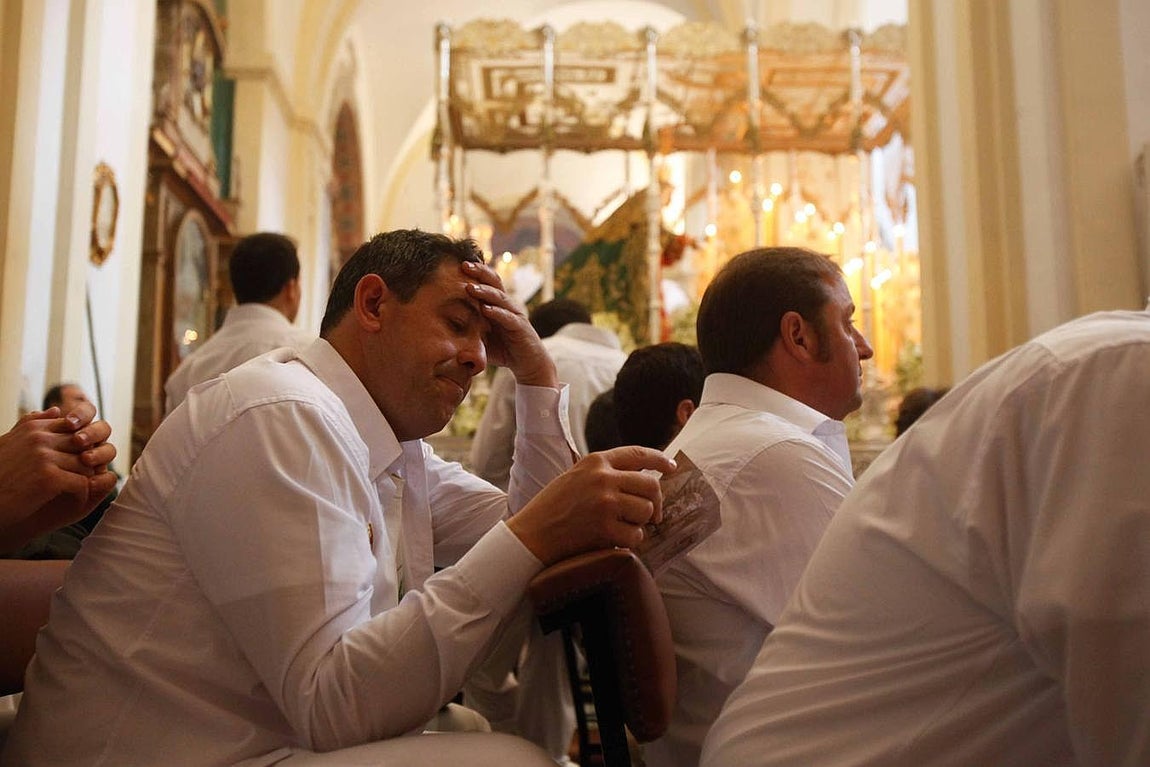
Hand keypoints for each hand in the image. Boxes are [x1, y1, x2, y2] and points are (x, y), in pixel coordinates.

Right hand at [0, 402, 117, 553]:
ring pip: (87, 465)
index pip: (75, 429)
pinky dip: (81, 495)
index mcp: (33, 428)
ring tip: (77, 491)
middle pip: (84, 446)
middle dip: (86, 463)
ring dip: (85, 480)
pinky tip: (73, 501)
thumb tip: (56, 410)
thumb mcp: (10, 443)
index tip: (74, 464)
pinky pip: (83, 483)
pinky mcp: (48, 478)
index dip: (79, 448)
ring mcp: (43, 457)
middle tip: (81, 479)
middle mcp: (39, 438)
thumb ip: (33, 425)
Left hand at [462, 260, 557, 388]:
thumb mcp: (480, 338)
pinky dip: (497, 312)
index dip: (474, 272)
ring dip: (485, 291)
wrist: (528, 364)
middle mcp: (506, 305)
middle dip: (479, 272)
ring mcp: (515, 315)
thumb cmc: (503, 350)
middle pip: (494, 282)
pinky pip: (508, 317)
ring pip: (500, 297)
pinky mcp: (520, 327)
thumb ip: (465, 330)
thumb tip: (439, 329)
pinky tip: (486, 309)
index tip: (456, 263)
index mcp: (496, 304)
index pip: (486, 282)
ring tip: (470, 287)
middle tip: (464, 265)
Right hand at [507, 446, 677, 565]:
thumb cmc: (552, 508)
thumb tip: (641, 477)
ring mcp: (605, 503)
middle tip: (653, 515)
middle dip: (655, 502)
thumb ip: (605, 473)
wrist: (531, 535)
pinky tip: (612, 541)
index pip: (638, 454)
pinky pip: (636, 535)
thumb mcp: (576, 477)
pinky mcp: (605, 528)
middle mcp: (603, 478)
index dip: (659, 460)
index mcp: (595, 461)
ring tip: (620, 528)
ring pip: (646, 511)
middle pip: (650, 485)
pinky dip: (629, 542)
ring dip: (639, 523)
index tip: (671, 467)